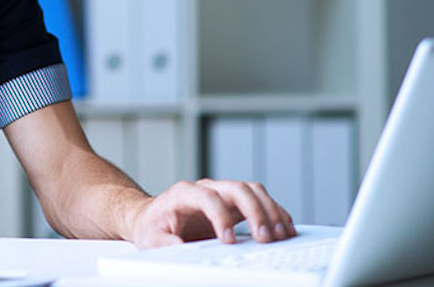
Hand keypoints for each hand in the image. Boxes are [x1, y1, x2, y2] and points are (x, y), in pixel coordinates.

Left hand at [127, 178, 296, 248]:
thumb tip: (178, 246)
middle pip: (237, 189)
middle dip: (255, 212)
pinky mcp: (233, 202)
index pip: (208, 198)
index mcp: (184, 193)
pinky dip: (274, 212)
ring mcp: (222, 193)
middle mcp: (206, 188)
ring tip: (281, 234)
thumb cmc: (152, 225)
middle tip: (265, 238)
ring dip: (270, 211)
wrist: (152, 216)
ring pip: (252, 191)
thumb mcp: (150, 237)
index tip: (228, 241)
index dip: (221, 217)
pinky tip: (283, 228)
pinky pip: (259, 200)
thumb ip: (163, 242)